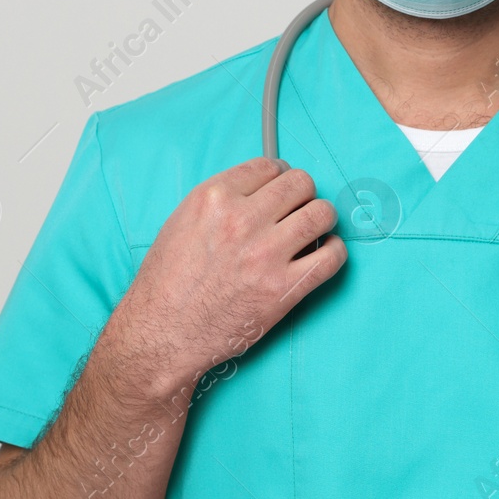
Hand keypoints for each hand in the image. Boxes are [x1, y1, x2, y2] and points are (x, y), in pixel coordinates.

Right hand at [115, 157, 344, 392]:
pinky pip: (332, 257)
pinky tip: (324, 253)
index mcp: (215, 197)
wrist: (164, 332)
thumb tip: (260, 190)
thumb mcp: (182, 220)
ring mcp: (266, 254)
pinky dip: (334, 251)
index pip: (269, 166)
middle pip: (300, 183)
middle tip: (298, 209)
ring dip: (321, 218)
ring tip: (314, 229)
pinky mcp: (284, 288)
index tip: (282, 189)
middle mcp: (242, 219)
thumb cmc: (167, 281)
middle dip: (302, 193)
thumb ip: (221, 201)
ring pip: (321, 213)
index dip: (280, 176)